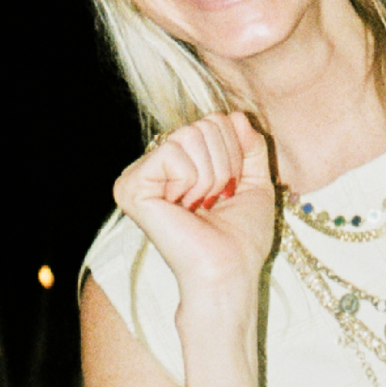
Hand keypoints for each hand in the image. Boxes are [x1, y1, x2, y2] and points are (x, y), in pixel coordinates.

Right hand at [113, 112, 275, 294]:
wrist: (229, 271)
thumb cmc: (240, 237)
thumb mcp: (254, 182)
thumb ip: (249, 146)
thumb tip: (234, 115)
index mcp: (178, 162)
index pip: (212, 121)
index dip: (233, 153)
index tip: (229, 191)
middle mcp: (154, 164)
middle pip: (201, 125)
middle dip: (223, 164)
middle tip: (215, 200)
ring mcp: (138, 174)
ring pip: (188, 136)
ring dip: (209, 176)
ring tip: (200, 206)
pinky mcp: (130, 185)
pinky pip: (172, 153)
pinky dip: (190, 181)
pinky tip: (182, 206)